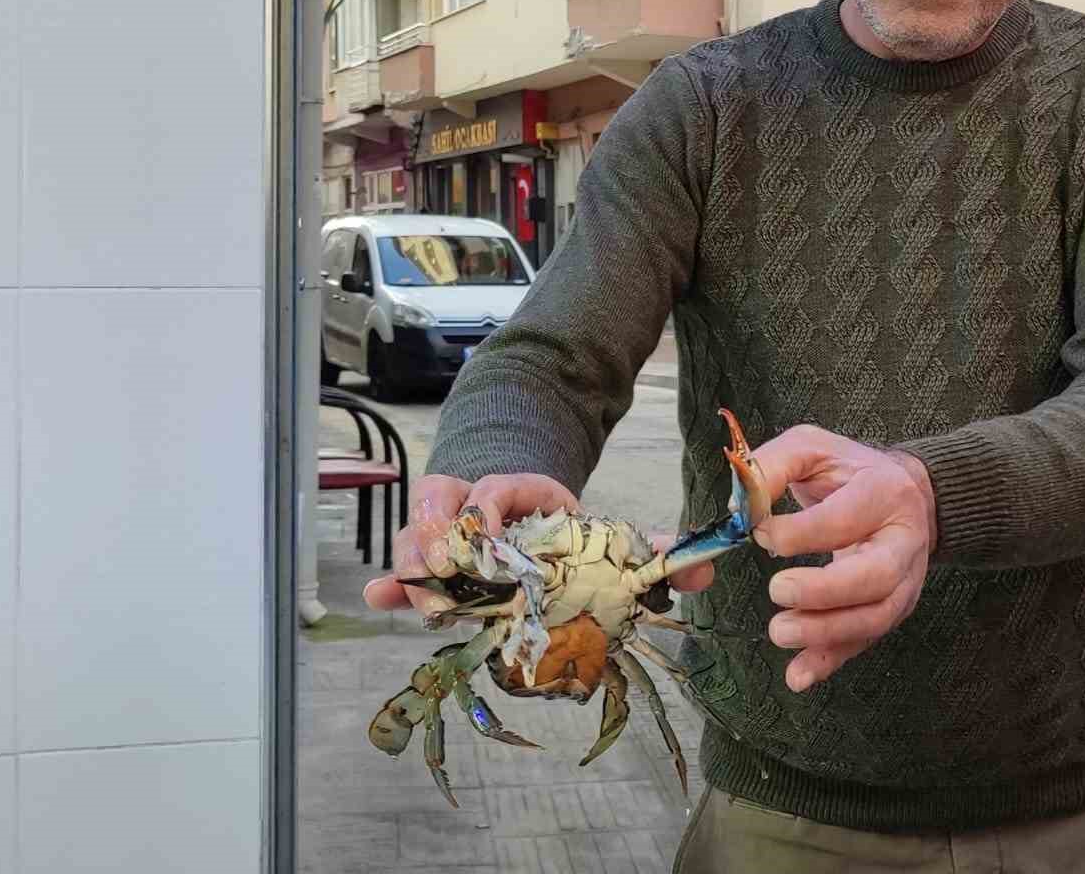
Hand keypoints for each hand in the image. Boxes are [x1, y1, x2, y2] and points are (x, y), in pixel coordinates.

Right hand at [360, 473, 713, 615]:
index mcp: (518, 490)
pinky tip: (380, 597)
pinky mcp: (430, 560)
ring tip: (419, 595)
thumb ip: (647, 550)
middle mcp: (474, 505)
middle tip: (448, 572)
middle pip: (444, 508)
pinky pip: (404, 565)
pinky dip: (392, 581)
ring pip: (417, 535)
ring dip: (415, 563)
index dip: (490, 503)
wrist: (524, 511)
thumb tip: (704, 574)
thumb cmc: (562, 529)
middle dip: (443, 539)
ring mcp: (446, 531)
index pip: (497, 485)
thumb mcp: (599, 532)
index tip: (490, 532)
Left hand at [748, 426, 936, 691]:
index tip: (759, 533)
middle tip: (777, 591)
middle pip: (874, 577)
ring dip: (826, 634)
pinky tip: (798, 676)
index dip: (800, 532)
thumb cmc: (848, 471)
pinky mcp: (893, 609)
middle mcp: (902, 541)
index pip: (844, 519)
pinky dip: (832, 661)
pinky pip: (865, 642)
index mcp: (883, 492)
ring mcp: (904, 581)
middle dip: (824, 592)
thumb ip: (771, 466)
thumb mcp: (811, 447)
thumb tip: (739, 509)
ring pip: (874, 618)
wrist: (908, 494)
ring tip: (779, 632)